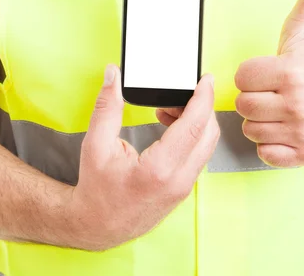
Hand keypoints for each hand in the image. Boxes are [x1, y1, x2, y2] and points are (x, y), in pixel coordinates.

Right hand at [65, 65, 218, 250]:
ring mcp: (184, 187)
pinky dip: (193, 136)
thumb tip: (113, 76)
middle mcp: (178, 180)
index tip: (207, 80)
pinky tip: (172, 126)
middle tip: (184, 90)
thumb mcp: (95, 145)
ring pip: (207, 145)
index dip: (204, 98)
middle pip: (208, 133)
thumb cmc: (96, 190)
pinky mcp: (184, 189)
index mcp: (158, 169)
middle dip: (202, 106)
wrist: (98, 226)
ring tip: (171, 108)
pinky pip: (199, 155)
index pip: (194, 125)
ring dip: (198, 121)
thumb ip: (107, 107)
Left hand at [234, 0, 303, 167]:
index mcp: (293, 72)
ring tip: (279, 109)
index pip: (242, 76)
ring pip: (250, 129)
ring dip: (260, 120)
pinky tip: (283, 129)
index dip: (252, 73)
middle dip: (254, 97)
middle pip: (243, 105)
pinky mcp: (301, 155)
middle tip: (274, 91)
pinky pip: (263, 152)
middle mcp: (300, 104)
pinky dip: (270, 143)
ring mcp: (301, 132)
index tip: (270, 72)